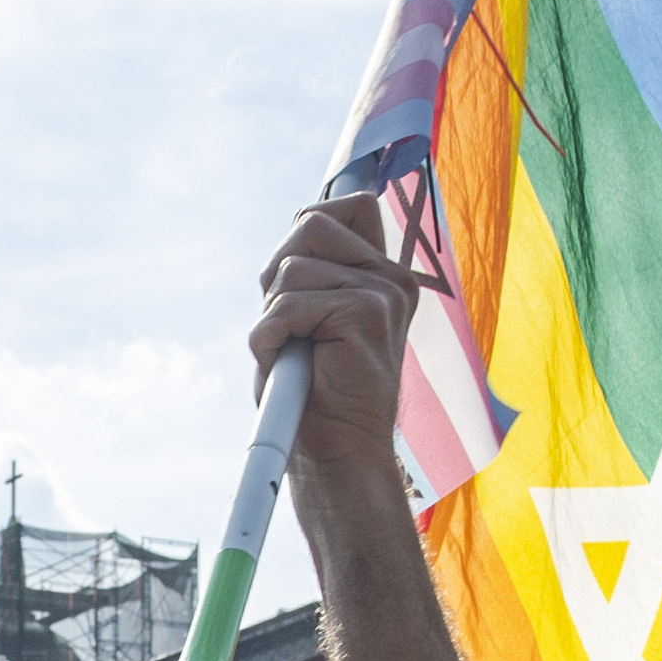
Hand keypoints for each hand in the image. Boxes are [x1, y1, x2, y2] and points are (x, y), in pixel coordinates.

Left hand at [251, 199, 416, 470]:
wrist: (336, 454)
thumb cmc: (314, 393)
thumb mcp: (307, 318)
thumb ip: (309, 271)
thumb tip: (300, 223)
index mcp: (383, 277)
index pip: (350, 206)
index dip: (310, 228)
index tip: (295, 278)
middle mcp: (391, 279)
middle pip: (310, 224)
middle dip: (279, 274)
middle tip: (289, 326)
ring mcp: (383, 292)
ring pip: (292, 267)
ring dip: (273, 314)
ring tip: (294, 353)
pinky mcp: (367, 312)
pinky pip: (288, 303)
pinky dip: (270, 337)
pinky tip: (290, 366)